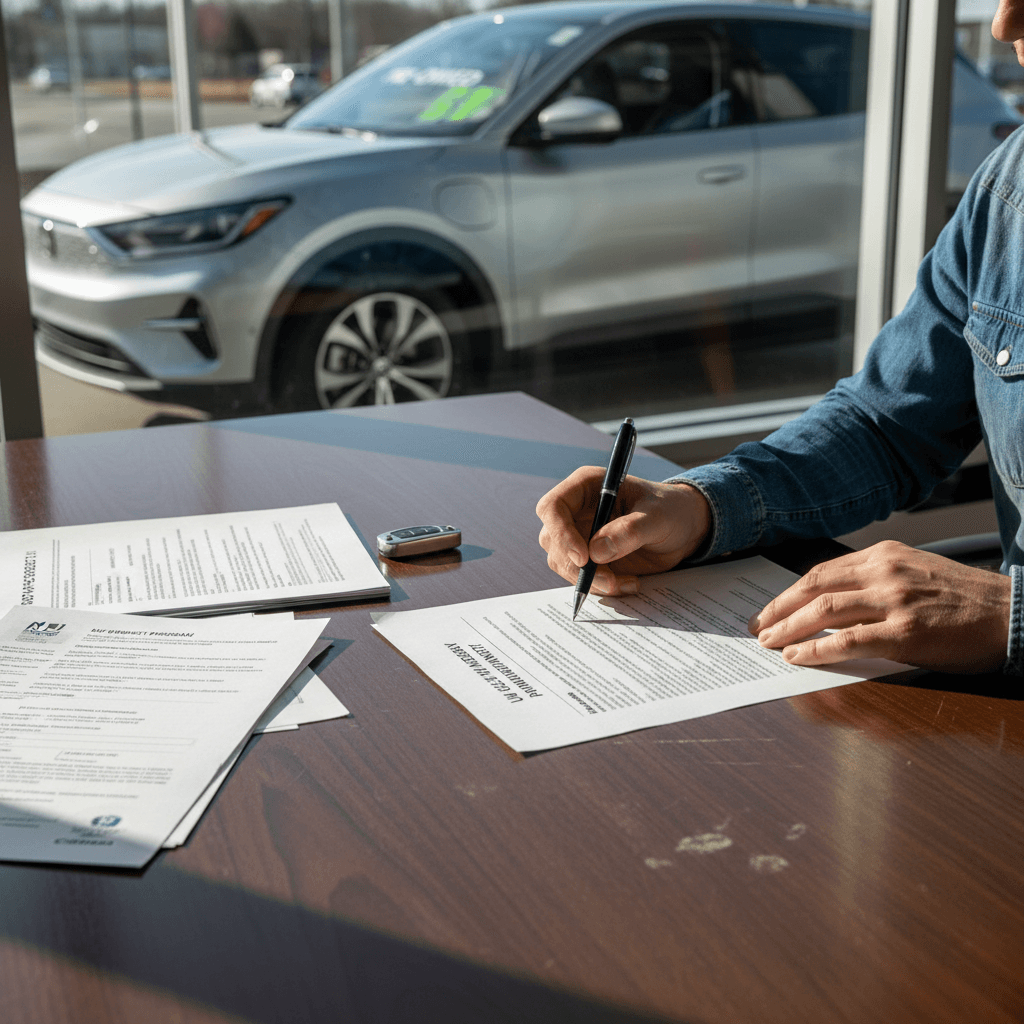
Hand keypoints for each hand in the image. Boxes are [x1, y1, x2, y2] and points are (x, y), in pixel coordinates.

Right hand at [536, 467, 710, 595]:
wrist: (684, 529)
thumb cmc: (671, 509)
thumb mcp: (658, 515)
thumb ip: (630, 530)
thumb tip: (596, 551)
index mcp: (586, 487)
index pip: (553, 507)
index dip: (561, 533)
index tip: (584, 557)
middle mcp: (576, 511)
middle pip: (552, 540)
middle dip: (576, 565)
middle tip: (609, 580)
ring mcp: (579, 536)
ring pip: (563, 563)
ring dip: (589, 580)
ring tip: (624, 583)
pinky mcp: (589, 559)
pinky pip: (581, 578)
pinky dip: (601, 587)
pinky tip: (628, 584)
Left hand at [750, 541, 1011, 673]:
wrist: (1012, 614)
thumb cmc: (963, 599)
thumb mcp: (914, 571)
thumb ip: (873, 581)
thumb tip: (827, 604)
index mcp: (883, 554)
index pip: (821, 571)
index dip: (789, 593)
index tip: (769, 609)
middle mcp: (885, 572)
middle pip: (814, 587)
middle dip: (779, 609)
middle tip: (758, 627)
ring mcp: (895, 601)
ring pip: (825, 610)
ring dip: (789, 629)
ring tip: (770, 643)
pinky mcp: (906, 632)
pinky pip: (849, 640)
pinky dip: (816, 648)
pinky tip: (798, 656)